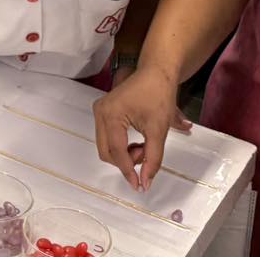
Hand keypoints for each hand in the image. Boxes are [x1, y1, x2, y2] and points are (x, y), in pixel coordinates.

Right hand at [92, 63, 190, 191]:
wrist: (157, 73)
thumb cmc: (158, 94)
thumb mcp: (159, 129)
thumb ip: (153, 158)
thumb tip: (146, 181)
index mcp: (111, 114)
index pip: (116, 151)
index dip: (128, 171)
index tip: (139, 186)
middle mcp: (100, 112)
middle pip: (106, 151)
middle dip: (126, 160)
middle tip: (146, 156)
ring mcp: (100, 111)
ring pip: (106, 146)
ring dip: (124, 154)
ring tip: (144, 146)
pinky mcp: (104, 112)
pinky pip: (108, 138)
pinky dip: (122, 146)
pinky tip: (137, 141)